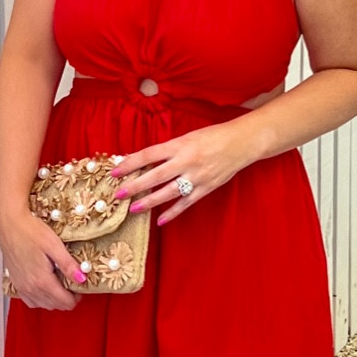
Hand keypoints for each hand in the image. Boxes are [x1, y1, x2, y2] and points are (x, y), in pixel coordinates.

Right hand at [0, 206, 88, 309]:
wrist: (8, 224)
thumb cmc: (30, 231)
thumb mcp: (54, 245)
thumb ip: (68, 265)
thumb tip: (82, 279)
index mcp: (42, 280)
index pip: (65, 302)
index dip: (76, 297)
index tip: (80, 285)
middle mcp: (31, 288)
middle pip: (55, 305)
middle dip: (67, 298)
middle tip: (72, 283)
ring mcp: (21, 287)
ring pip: (43, 305)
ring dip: (54, 300)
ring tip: (60, 284)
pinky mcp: (16, 283)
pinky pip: (30, 301)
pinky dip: (40, 299)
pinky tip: (44, 288)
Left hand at [111, 122, 249, 223]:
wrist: (241, 143)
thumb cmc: (212, 136)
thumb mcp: (187, 138)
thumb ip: (167, 150)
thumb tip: (144, 161)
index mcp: (179, 145)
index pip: (148, 155)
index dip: (130, 163)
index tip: (115, 171)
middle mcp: (186, 161)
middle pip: (155, 176)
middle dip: (135, 186)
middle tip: (119, 194)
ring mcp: (197, 176)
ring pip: (168, 192)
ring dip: (149, 201)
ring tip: (134, 209)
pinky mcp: (206, 188)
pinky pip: (186, 203)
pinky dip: (173, 212)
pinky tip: (160, 220)